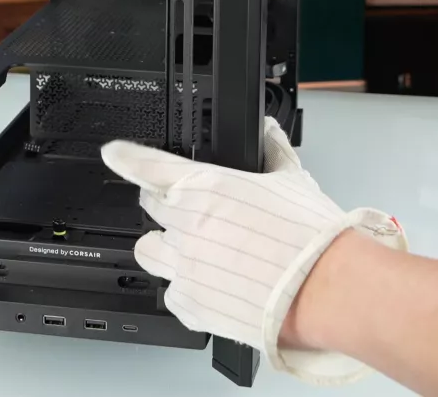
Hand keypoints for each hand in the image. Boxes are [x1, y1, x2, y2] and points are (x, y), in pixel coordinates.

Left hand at [101, 117, 407, 385]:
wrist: (323, 291)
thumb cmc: (310, 238)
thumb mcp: (292, 180)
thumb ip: (273, 151)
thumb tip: (269, 132)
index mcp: (204, 188)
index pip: (148, 166)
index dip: (126, 157)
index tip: (114, 154)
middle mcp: (186, 225)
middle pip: (150, 209)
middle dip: (168, 209)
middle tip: (198, 217)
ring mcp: (184, 266)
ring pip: (149, 251)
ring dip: (164, 248)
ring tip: (194, 253)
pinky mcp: (190, 304)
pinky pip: (172, 293)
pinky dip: (186, 289)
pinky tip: (212, 285)